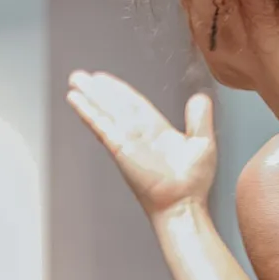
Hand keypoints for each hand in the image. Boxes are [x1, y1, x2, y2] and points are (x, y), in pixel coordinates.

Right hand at [67, 70, 216, 218]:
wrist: (182, 203)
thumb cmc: (193, 183)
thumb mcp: (203, 143)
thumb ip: (199, 119)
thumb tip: (199, 97)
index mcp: (157, 131)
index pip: (135, 105)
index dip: (119, 91)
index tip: (104, 80)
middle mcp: (138, 134)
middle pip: (115, 105)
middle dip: (99, 90)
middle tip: (81, 76)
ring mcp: (126, 140)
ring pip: (105, 111)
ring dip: (90, 95)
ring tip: (75, 81)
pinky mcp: (119, 147)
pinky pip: (100, 125)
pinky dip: (88, 112)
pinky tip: (76, 100)